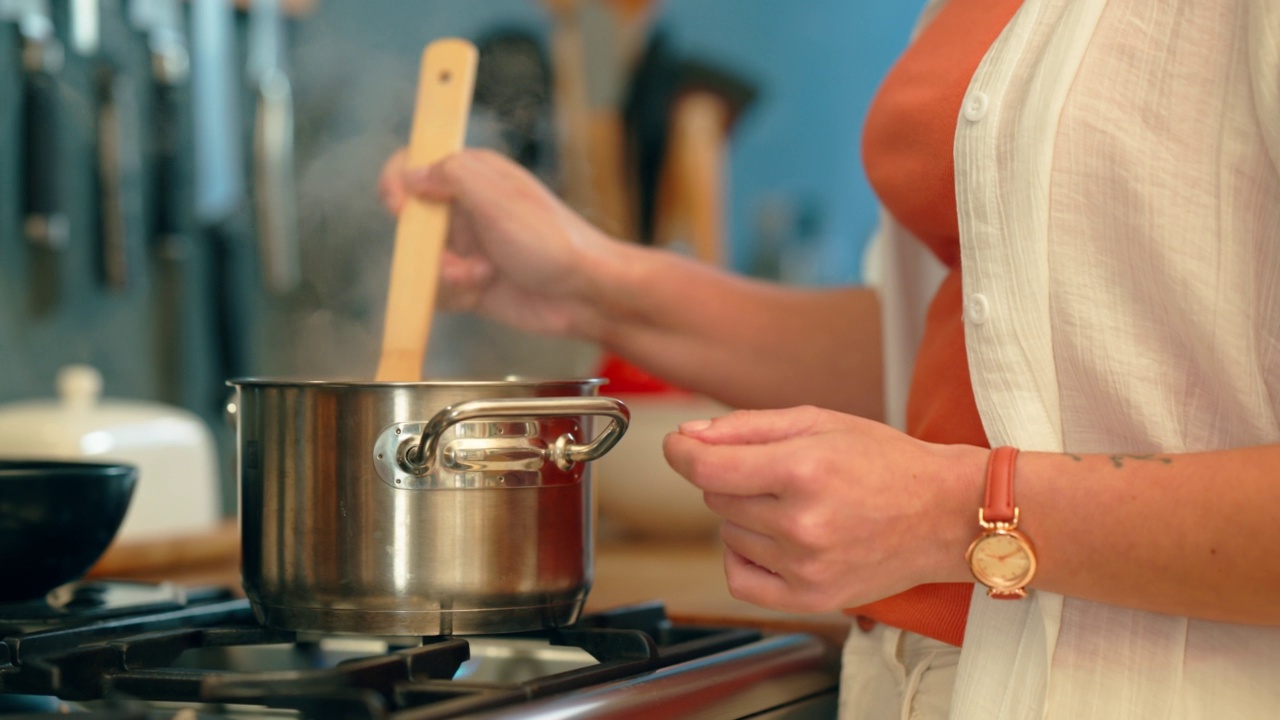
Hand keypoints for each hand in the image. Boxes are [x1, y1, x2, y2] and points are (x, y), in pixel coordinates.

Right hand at [378, 148, 618, 338]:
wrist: (585, 295)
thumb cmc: (552, 240)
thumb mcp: (498, 198)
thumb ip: (450, 176)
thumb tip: (410, 175)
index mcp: (473, 175)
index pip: (415, 164)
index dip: (397, 182)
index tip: (398, 205)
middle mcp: (465, 208)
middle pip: (410, 220)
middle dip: (422, 244)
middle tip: (452, 258)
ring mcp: (467, 246)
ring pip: (420, 260)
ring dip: (443, 273)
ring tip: (480, 276)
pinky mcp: (469, 282)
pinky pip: (436, 289)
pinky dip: (452, 293)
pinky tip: (481, 292)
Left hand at [663, 406, 985, 612]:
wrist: (944, 514)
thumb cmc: (886, 462)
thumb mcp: (819, 422)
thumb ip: (746, 428)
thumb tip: (688, 437)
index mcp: (804, 469)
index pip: (707, 467)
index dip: (680, 452)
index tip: (677, 446)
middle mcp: (803, 523)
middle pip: (717, 496)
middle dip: (737, 478)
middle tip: (785, 474)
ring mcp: (806, 566)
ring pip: (728, 532)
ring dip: (748, 516)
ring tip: (799, 505)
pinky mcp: (811, 598)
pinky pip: (739, 578)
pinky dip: (745, 556)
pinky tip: (775, 540)